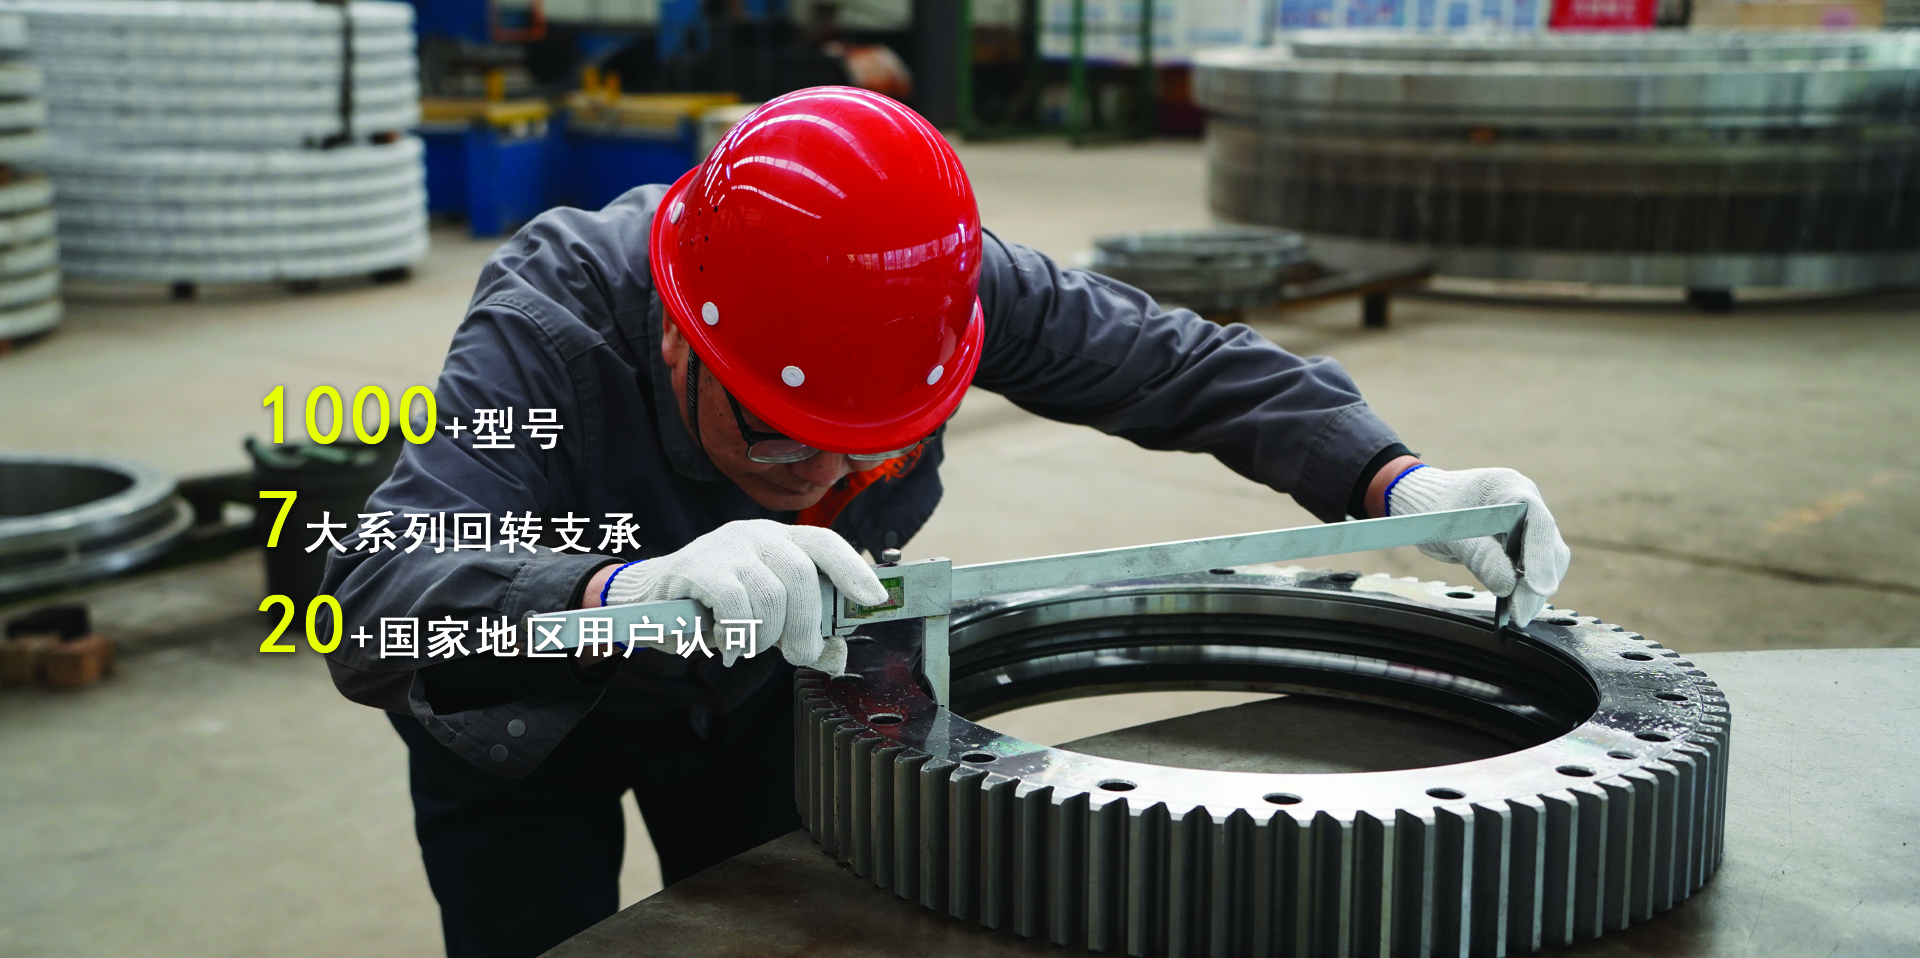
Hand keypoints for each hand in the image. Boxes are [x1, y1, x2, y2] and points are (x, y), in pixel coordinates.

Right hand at [602, 519, 888, 670]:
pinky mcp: (699, 567)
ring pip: (771, 596)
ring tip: (750, 645)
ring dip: (766, 635)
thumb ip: (801, 633)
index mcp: (780, 540)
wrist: (648, 600)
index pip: (825, 543)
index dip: (853, 569)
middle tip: (799, 654)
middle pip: (802, 576)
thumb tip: (837, 658)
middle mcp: (757, 534)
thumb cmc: (715, 607)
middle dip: (807, 625)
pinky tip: (727, 642)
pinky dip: (738, 634)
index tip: (875, 598)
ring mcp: (727, 546)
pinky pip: (736, 604)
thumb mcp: (766, 618)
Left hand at [1384, 465, 1570, 627]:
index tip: (1538, 588)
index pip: (1537, 522)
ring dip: (1534, 589)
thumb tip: (1508, 587)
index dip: (1541, 556)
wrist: (1425, 504)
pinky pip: (1531, 566)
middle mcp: (1526, 503)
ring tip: (1518, 614)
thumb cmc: (1433, 509)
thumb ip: (1480, 556)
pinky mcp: (1521, 542)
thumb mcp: (1450, 532)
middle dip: (1539, 581)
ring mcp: (1526, 523)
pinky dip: (1524, 586)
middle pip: (1548, 544)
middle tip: (1521, 613)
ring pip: (1546, 559)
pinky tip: (1515, 606)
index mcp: (1510, 488)